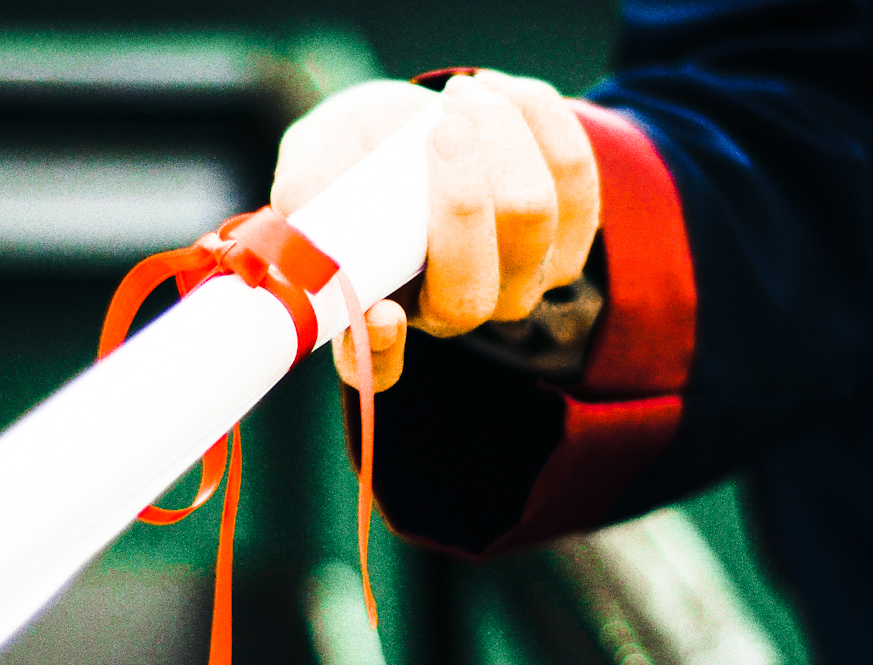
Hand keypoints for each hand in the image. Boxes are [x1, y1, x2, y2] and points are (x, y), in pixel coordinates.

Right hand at [270, 71, 600, 391]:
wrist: (431, 119)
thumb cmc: (365, 148)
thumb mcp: (321, 150)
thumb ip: (306, 178)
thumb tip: (298, 203)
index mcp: (382, 310)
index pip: (379, 365)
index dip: (382, 351)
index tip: (381, 313)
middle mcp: (456, 310)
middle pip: (471, 284)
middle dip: (461, 195)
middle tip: (440, 124)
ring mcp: (522, 280)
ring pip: (532, 216)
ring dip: (499, 136)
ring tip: (459, 95)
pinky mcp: (572, 234)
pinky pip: (574, 175)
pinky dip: (537, 119)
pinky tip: (497, 91)